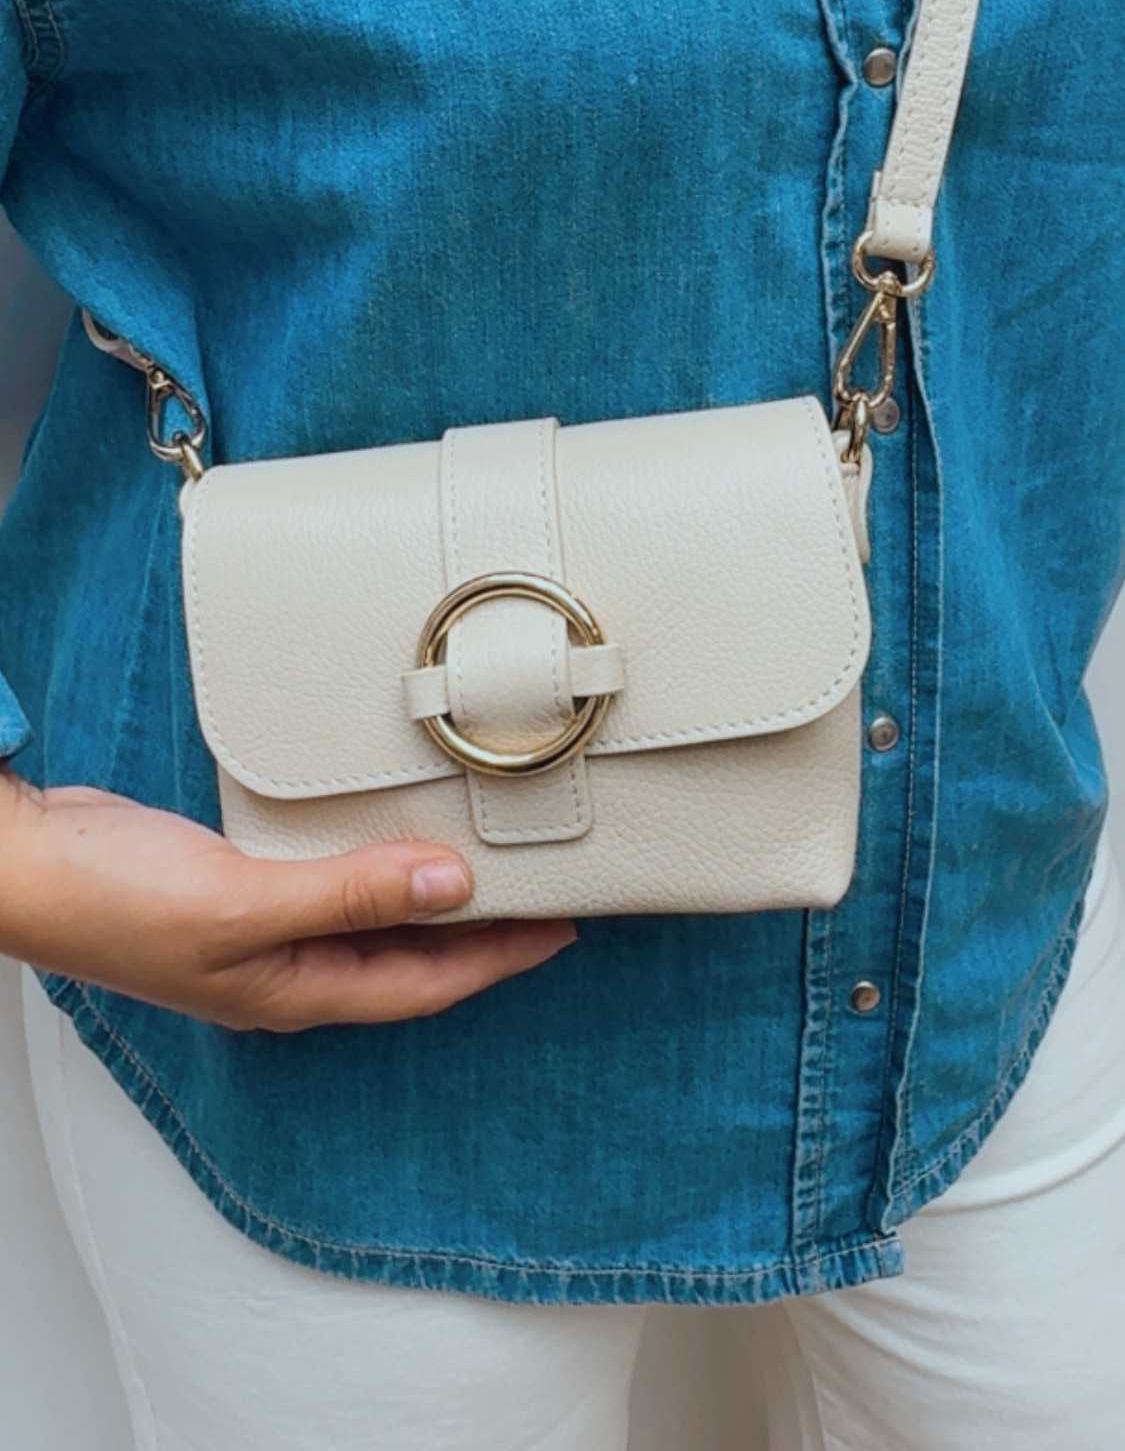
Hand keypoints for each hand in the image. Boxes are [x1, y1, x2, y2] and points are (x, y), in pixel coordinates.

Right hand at [0, 771, 574, 1031]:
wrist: (29, 866)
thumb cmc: (114, 900)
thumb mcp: (245, 902)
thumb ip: (351, 894)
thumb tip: (453, 889)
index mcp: (295, 990)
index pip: (427, 983)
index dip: (501, 959)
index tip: (566, 927)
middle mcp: (288, 968)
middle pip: (409, 957)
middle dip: (481, 935)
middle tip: (546, 894)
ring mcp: (263, 930)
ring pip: (373, 919)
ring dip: (429, 896)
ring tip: (489, 863)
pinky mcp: (241, 885)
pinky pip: (333, 881)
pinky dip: (375, 862)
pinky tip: (389, 834)